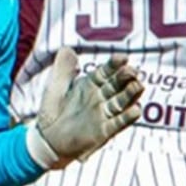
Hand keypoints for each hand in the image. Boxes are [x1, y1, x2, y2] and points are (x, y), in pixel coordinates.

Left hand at [26, 47, 143, 168]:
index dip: (115, 65)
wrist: (46, 137)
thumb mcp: (55, 86)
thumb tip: (67, 48)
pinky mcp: (103, 131)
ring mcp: (103, 114)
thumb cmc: (51, 110)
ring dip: (131, 95)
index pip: (106, 71)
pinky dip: (127, 117)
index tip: (123, 57)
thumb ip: (62, 68)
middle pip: (117, 85)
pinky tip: (135, 110)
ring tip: (139, 86)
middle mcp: (100, 98)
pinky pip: (117, 123)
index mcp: (90, 84)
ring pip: (121, 102)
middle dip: (126, 78)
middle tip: (133, 71)